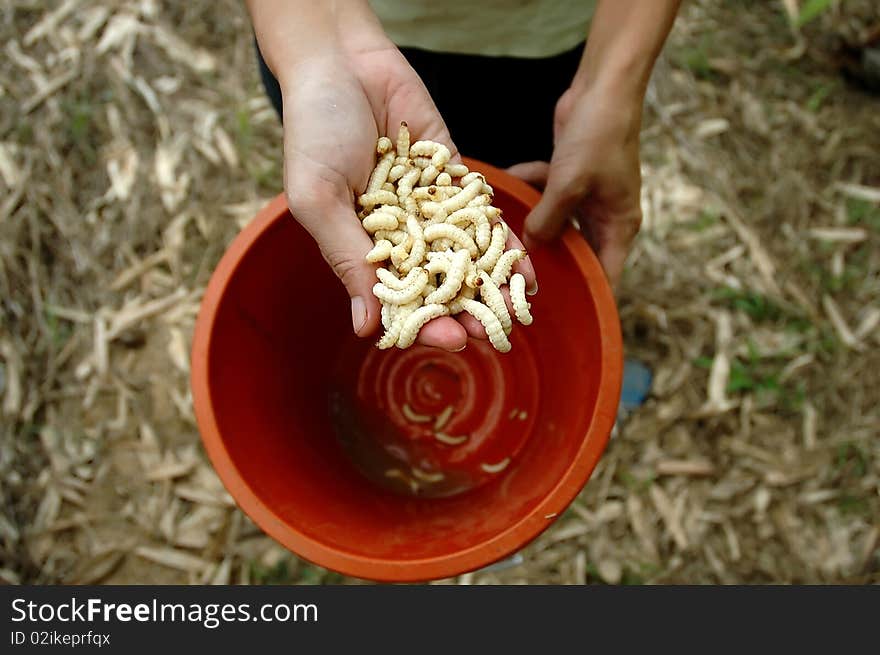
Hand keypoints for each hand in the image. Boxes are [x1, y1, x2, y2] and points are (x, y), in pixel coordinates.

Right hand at [281, 45, 535, 349]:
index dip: (426, 322)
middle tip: (496, 332)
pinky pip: (480, 215)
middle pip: (437, 283)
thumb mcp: (318, 198)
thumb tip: (366, 328)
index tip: (453, 340)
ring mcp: (427, 207)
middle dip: (466, 309)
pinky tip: (525, 265)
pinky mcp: (452, 178)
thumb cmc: (314, 130)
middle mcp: (398, 234)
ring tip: (519, 307)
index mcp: (361, 247)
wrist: (341, 62)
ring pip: (464, 255)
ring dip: (491, 283)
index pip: (398, 297)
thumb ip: (346, 257)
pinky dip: (502, 240)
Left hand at [516, 82, 643, 288]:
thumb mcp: (570, 184)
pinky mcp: (572, 176)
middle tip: (517, 282)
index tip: (563, 319)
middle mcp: (606, 216)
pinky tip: (509, 180)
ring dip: (534, 221)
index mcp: (618, 226)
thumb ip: (548, 219)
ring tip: (504, 236)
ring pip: (557, 222)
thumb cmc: (599, 138)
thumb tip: (529, 247)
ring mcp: (589, 196)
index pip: (608, 277)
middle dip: (550, 263)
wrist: (605, 87)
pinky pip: (547, 192)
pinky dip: (530, 187)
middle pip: (577, 253)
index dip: (589, 299)